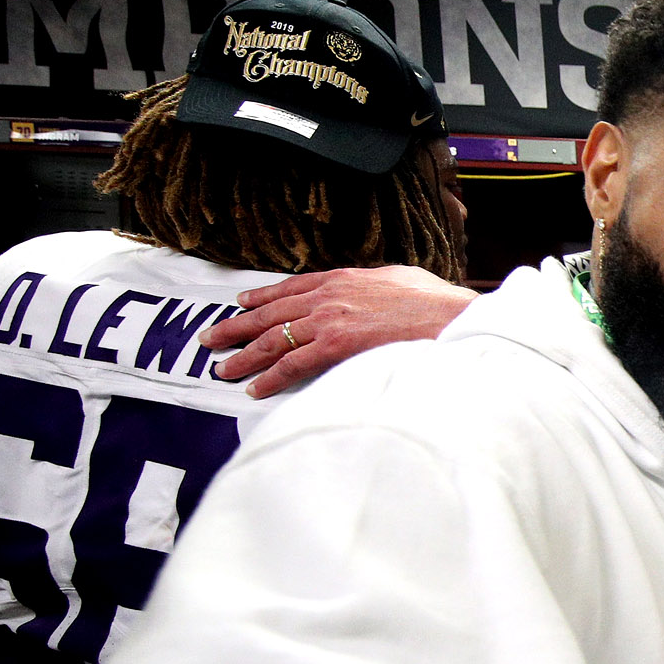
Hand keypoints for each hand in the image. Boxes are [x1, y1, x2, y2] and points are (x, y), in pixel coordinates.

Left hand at [203, 266, 476, 396]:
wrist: (450, 315)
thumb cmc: (437, 302)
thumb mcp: (402, 280)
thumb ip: (378, 287)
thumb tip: (377, 296)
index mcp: (345, 277)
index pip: (292, 287)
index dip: (263, 296)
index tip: (243, 303)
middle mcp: (329, 295)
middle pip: (272, 311)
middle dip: (238, 326)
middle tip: (213, 337)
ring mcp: (329, 319)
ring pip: (273, 338)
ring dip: (243, 354)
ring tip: (223, 366)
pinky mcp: (335, 344)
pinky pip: (292, 362)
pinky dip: (270, 376)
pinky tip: (254, 386)